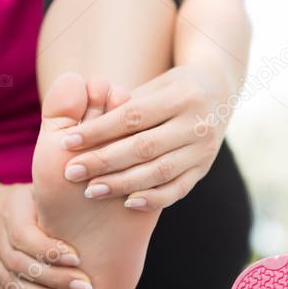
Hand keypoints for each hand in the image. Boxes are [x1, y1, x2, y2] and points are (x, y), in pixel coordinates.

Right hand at [0, 176, 93, 288]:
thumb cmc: (21, 201)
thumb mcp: (35, 190)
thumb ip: (56, 197)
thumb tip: (92, 193)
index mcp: (10, 215)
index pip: (26, 237)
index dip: (50, 250)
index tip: (77, 259)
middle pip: (22, 265)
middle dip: (54, 279)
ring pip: (14, 284)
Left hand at [58, 66, 228, 210]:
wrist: (219, 91)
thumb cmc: (171, 87)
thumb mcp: (153, 85)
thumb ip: (124, 104)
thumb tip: (84, 120)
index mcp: (182, 96)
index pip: (132, 116)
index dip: (98, 130)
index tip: (68, 141)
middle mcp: (197, 123)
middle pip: (144, 147)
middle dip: (104, 161)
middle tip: (71, 171)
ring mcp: (203, 149)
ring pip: (160, 171)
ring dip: (122, 183)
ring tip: (91, 190)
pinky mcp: (203, 169)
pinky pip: (178, 189)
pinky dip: (153, 198)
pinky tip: (127, 203)